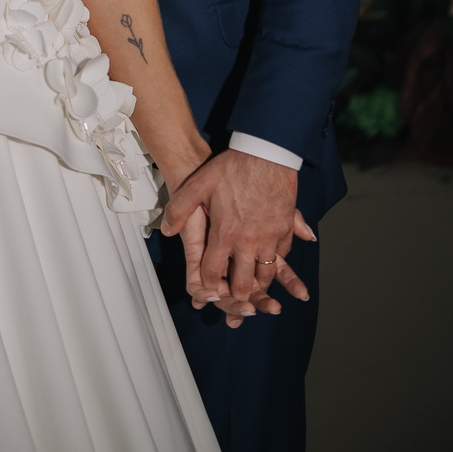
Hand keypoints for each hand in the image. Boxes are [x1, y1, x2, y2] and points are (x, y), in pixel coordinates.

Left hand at [162, 149, 316, 314]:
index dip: (208, 284)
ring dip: (260, 285)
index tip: (208, 287)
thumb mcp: (198, 184)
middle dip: (237, 295)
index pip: (213, 272)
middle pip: (244, 283)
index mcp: (225, 234)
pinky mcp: (286, 229)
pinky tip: (272, 262)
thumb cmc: (232, 167)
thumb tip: (166, 229)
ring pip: (266, 275)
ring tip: (255, 290)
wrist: (266, 153)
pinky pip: (282, 255)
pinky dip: (277, 262)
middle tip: (234, 299)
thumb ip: (180, 209)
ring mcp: (270, 237)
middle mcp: (249, 242)